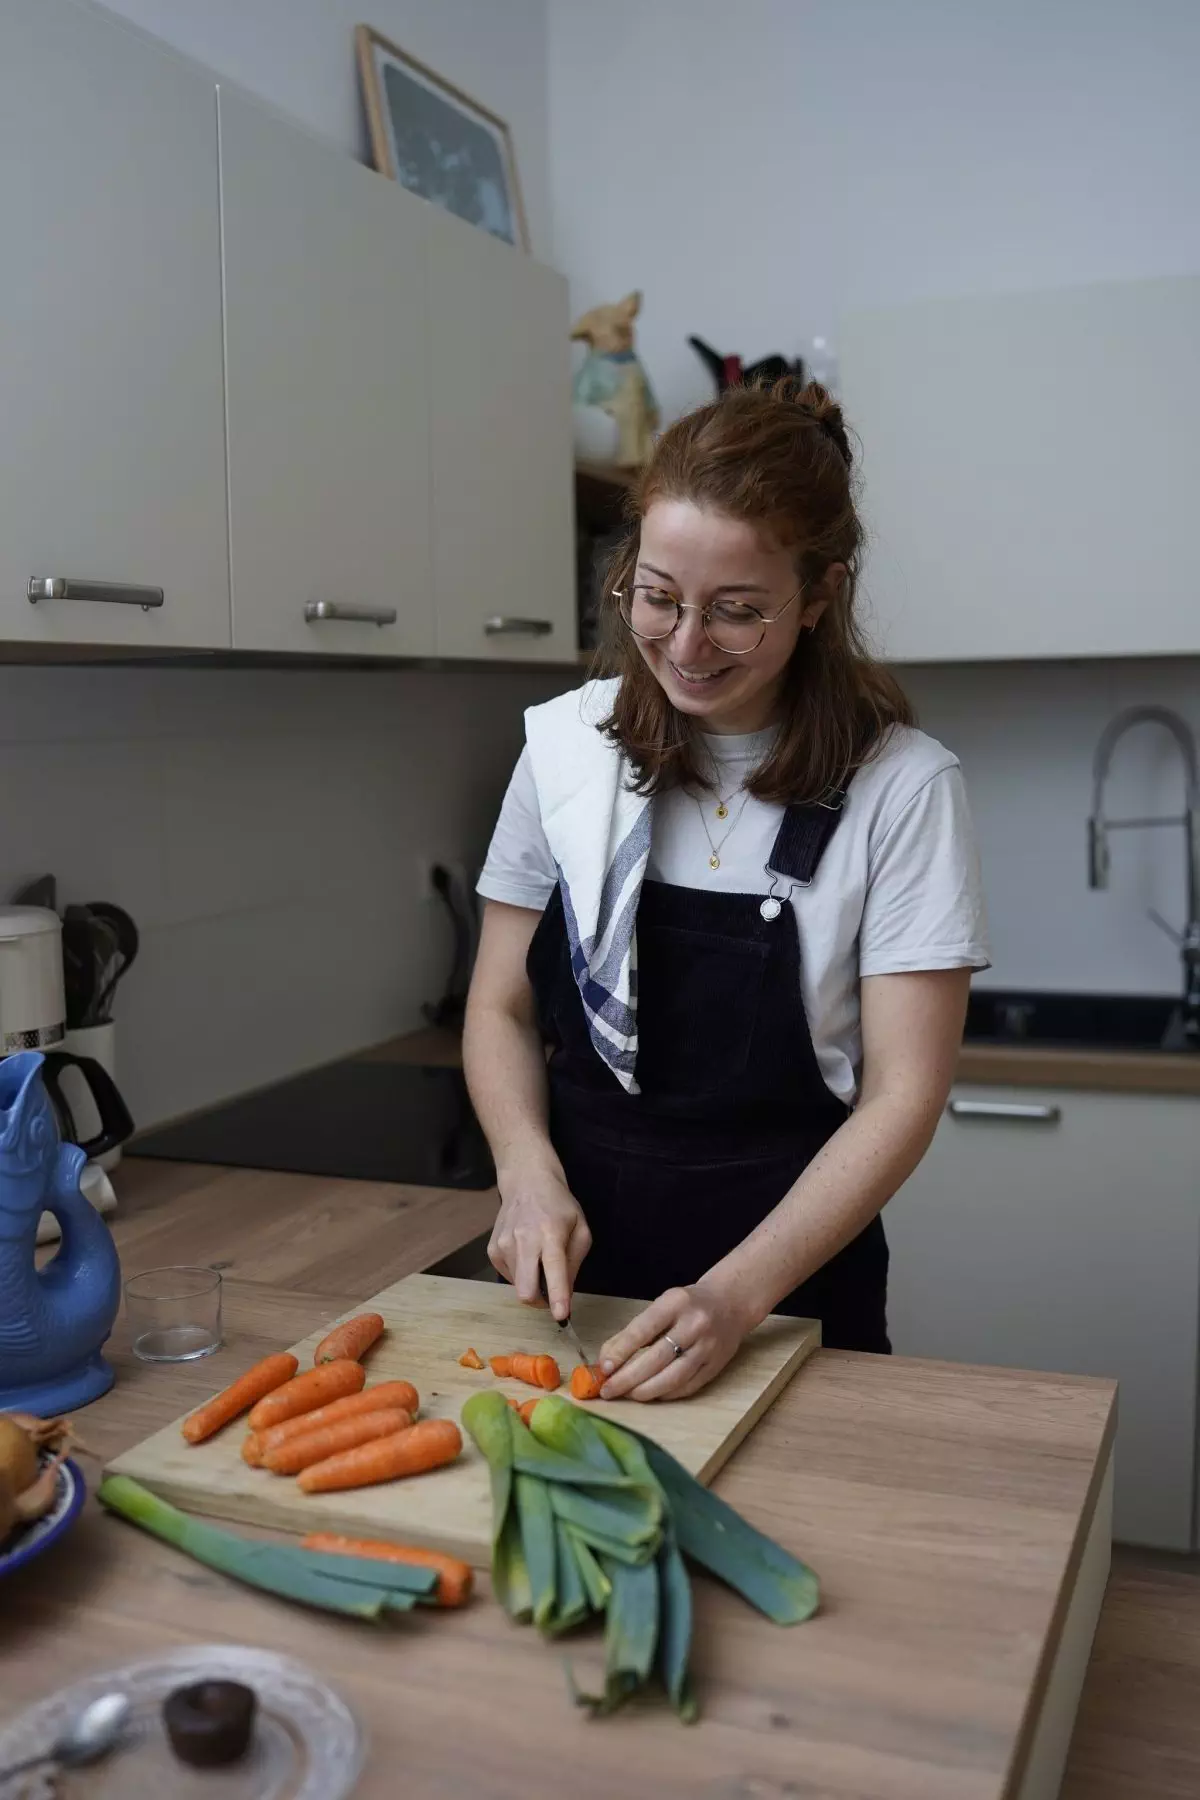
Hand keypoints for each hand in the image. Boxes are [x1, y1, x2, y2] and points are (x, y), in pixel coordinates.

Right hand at [488, 1167, 591, 1320]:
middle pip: (525, 1289)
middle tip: (552, 1296)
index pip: (553, 1267)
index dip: (557, 1294)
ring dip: (532, 1283)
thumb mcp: (580, 1229)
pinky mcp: (493, 1250)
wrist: (526, 1182)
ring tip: (539, 1259)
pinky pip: (509, 1277)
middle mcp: (523, 1239)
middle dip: (540, 1302)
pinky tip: (527, 1254)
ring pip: (518, 1286)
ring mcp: (504, 1245)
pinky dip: (521, 1274)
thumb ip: (574, 1263)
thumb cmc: (558, 1206)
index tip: (561, 1315)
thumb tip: (565, 1294)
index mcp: (550, 1232)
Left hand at [598, 1277, 750, 1401]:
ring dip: (646, 1390)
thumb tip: (606, 1360)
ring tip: (627, 1394)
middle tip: (608, 1390)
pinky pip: (688, 1386)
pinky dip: (666, 1394)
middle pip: (657, 1358)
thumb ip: (634, 1331)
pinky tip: (650, 1394)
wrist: (731, 1303)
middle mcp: (694, 1325)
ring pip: (673, 1377)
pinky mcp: (716, 1366)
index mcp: (675, 1303)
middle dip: (628, 1378)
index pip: (643, 1330)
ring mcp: (708, 1347)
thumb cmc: (688, 1305)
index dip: (621, 1352)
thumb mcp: (661, 1306)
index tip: (603, 1368)